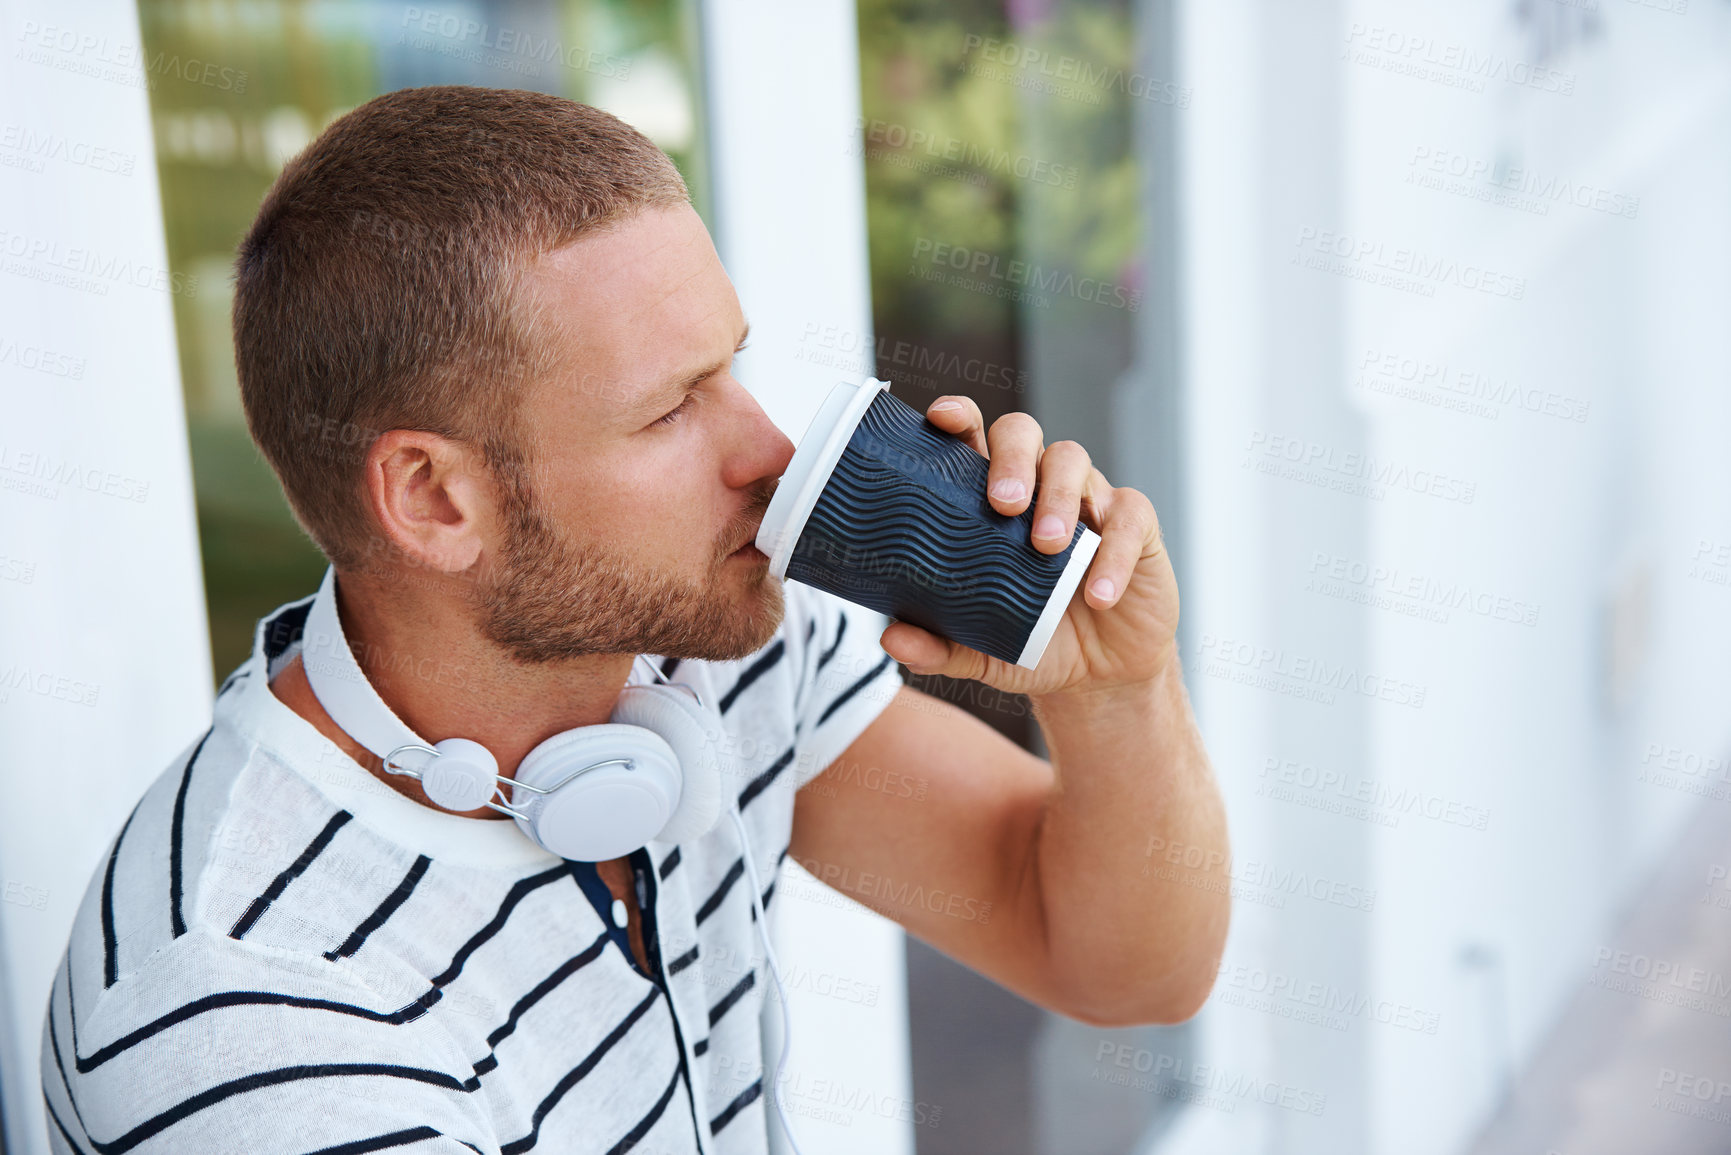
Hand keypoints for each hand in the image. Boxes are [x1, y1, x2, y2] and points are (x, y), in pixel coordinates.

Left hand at [877, 395, 1179, 698]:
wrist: (1100, 676)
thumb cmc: (1034, 643)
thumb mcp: (982, 650)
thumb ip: (938, 644)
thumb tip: (889, 637)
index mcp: (991, 498)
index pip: (972, 438)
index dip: (959, 416)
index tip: (942, 419)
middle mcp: (1038, 483)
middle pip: (1022, 432)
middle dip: (1010, 459)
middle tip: (1002, 504)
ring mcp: (1089, 498)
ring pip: (1072, 461)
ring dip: (1057, 499)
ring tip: (1045, 547)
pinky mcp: (1134, 525)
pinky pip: (1127, 518)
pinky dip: (1111, 554)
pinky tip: (1097, 594)